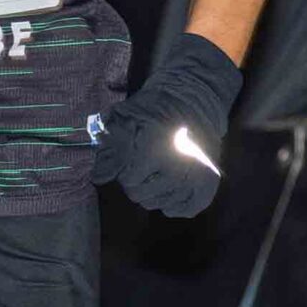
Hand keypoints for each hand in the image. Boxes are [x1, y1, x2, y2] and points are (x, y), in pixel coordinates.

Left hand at [92, 33, 242, 217]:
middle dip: (137, 183)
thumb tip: (98, 178)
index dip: (125, 171)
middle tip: (143, 166)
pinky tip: (170, 187)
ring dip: (154, 192)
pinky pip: (186, 210)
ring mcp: (195, 177)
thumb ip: (109, 148)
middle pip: (141, 196)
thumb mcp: (125, 119)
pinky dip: (176, 204)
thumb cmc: (156, 107)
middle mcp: (177, 167)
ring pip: (161, 204)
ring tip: (157, 172)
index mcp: (154, 149)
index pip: (129, 180)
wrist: (195, 97)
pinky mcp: (208, 183)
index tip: (131, 159)